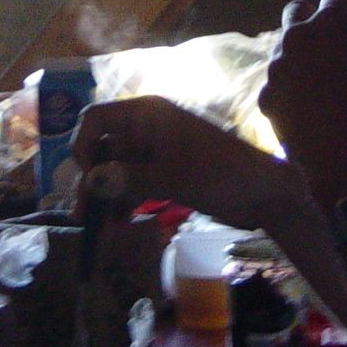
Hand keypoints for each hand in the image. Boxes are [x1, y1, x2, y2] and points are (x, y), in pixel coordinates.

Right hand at [72, 95, 308, 232]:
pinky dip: (125, 203)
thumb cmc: (221, 174)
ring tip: (98, 231)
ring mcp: (156, 152)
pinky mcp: (165, 173)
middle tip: (82, 218)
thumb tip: (90, 181)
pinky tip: (119, 225)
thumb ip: (129, 179)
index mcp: (147, 114)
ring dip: (106, 198)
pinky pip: (134, 185)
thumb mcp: (173, 177)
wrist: (264, 193)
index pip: (96, 119)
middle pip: (103, 150)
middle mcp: (146, 128)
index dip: (83, 145)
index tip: (86, 178)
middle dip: (92, 183)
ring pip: (117, 172)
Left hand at [258, 0, 346, 211]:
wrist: (346, 154)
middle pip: (296, 10)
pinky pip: (276, 82)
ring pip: (282, 48)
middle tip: (322, 31)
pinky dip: (287, 88)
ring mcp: (276, 66)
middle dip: (309, 15)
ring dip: (297, 55)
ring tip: (315, 77)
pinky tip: (303, 105)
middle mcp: (296, 37)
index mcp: (330, 24)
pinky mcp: (265, 94)